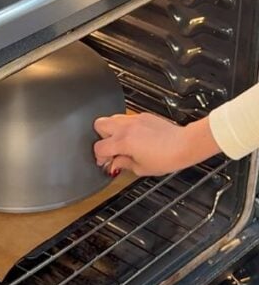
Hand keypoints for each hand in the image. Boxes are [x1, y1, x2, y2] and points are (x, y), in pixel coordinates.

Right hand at [93, 113, 220, 176]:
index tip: (105, 162)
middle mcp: (126, 127)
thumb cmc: (168, 158)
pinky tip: (135, 136)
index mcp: (123, 141)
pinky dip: (125, 127)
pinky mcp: (143, 116)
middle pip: (99, 125)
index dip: (100, 157)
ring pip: (111, 118)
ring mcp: (134, 119)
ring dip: (112, 130)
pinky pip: (126, 118)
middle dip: (101, 137)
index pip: (99, 147)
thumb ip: (123, 164)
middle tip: (111, 148)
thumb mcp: (142, 169)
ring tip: (122, 141)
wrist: (186, 144)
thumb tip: (114, 163)